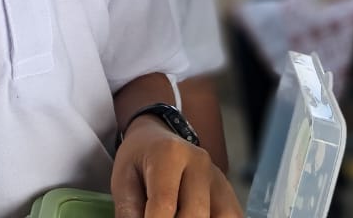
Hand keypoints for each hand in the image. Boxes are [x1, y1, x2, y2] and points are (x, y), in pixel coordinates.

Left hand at [112, 116, 241, 217]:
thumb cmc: (138, 163)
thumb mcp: (122, 181)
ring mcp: (218, 178)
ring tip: (175, 217)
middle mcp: (200, 163)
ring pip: (221, 217)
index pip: (164, 203)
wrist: (156, 141)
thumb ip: (129, 211)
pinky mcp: (230, 194)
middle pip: (194, 214)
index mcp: (169, 154)